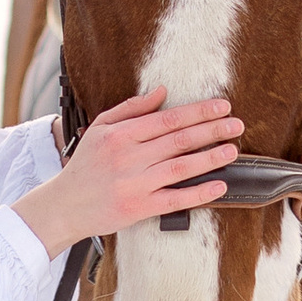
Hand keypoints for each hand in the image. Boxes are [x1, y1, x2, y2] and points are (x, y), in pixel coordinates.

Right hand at [13, 91, 241, 255]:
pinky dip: (198, 193)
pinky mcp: (139, 208)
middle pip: (178, 140)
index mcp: (121, 135)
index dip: (198, 112)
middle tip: (236, 124)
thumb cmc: (86, 165)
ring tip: (232, 150)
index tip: (222, 106)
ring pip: (180, 168)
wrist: (65, 205)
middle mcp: (129, 158)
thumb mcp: (101, 128)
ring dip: (209, 158)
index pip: (167, 119)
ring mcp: (135, 184)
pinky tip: (218, 186)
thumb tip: (162, 92)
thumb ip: (132, 108)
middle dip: (211, 130)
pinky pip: (174, 200)